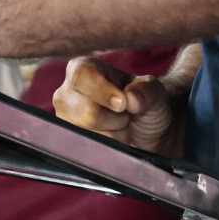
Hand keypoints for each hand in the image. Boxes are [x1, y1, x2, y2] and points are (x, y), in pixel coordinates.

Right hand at [52, 56, 182, 156]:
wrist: (144, 129)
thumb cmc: (144, 102)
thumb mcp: (153, 90)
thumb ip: (146, 90)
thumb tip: (132, 99)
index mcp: (82, 69)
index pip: (83, 76)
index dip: (103, 92)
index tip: (123, 104)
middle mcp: (67, 92)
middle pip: (87, 112)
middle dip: (116, 119)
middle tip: (125, 113)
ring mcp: (65, 119)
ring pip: (91, 135)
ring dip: (115, 134)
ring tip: (119, 124)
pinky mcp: (69, 141)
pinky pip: (90, 150)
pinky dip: (109, 147)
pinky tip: (111, 136)